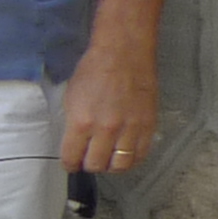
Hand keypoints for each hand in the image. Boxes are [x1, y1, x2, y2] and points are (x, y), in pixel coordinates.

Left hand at [58, 39, 158, 175]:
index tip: (70, 164)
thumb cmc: (93, 70)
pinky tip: (124, 154)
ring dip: (111, 165)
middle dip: (89, 165)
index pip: (72, 157)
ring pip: (120, 165)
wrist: (123, 53)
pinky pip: (140, 155)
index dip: (69, 164)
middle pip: (97, 165)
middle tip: (88, 159)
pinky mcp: (148, 126)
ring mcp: (129, 129)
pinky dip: (131, 159)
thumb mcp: (70, 97)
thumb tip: (72, 144)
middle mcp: (105, 129)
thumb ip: (72, 124)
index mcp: (81, 122)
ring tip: (107, 158)